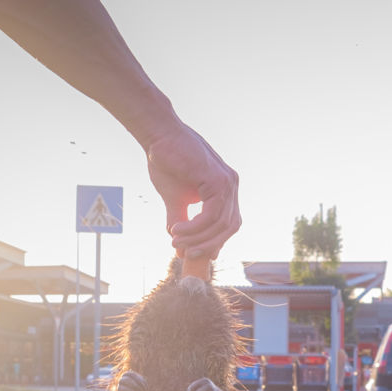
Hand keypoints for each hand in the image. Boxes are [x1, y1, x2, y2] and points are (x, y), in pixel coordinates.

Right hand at [146, 121, 240, 261]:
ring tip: (176, 242)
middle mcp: (232, 185)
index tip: (196, 253)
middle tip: (186, 253)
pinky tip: (177, 230)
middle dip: (209, 244)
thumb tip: (179, 249)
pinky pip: (211, 215)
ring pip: (220, 224)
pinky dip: (195, 227)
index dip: (215, 241)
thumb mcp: (175, 200)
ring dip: (198, 238)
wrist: (159, 137)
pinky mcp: (218, 181)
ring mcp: (228, 182)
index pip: (229, 223)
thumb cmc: (167, 163)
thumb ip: (181, 222)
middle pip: (230, 227)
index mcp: (226, 189)